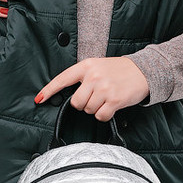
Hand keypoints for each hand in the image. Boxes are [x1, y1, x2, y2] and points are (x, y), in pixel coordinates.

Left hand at [34, 57, 149, 120]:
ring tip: (106, 98)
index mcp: (86, 66)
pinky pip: (100, 116)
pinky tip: (112, 106)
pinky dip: (105, 115)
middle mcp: (93, 76)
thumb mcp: (98, 66)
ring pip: (88, 110)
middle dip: (84, 104)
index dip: (49, 90)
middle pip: (76, 102)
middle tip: (96, 97)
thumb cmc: (119, 70)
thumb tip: (71, 95)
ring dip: (96, 109)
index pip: (63, 79)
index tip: (39, 99)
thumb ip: (84, 76)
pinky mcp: (114, 100)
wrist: (143, 71)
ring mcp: (104, 88)